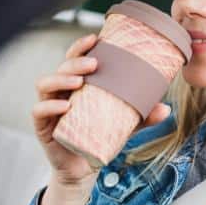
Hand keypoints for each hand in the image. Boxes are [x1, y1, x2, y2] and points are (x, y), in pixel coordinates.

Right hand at [32, 33, 171, 185]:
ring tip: (79, 82)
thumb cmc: (100, 137)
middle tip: (94, 64)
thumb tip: (167, 109)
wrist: (84, 166)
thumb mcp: (125, 126)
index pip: (74, 58)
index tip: (96, 38)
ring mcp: (50, 107)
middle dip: (76, 62)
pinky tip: (65, 106)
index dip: (81, 46)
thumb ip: (143, 117)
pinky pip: (38, 111)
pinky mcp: (43, 126)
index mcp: (78, 84)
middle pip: (62, 67)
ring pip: (45, 84)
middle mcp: (61, 91)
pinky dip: (49, 106)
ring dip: (61, 79)